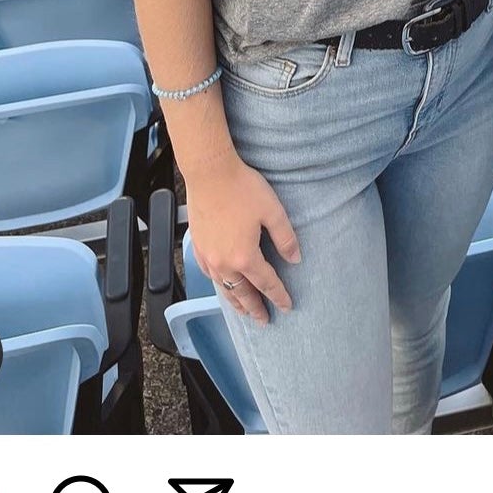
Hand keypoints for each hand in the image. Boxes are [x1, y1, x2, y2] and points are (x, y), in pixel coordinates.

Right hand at [186, 155, 300, 323]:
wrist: (209, 172)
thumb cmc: (242, 188)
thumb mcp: (273, 211)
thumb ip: (285, 238)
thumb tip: (295, 258)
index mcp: (245, 256)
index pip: (266, 283)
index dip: (278, 296)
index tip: (287, 306)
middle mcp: (224, 262)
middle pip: (242, 293)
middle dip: (254, 308)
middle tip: (264, 320)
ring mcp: (208, 255)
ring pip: (223, 287)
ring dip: (234, 301)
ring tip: (243, 311)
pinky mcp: (198, 245)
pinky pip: (208, 274)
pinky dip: (218, 284)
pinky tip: (221, 284)